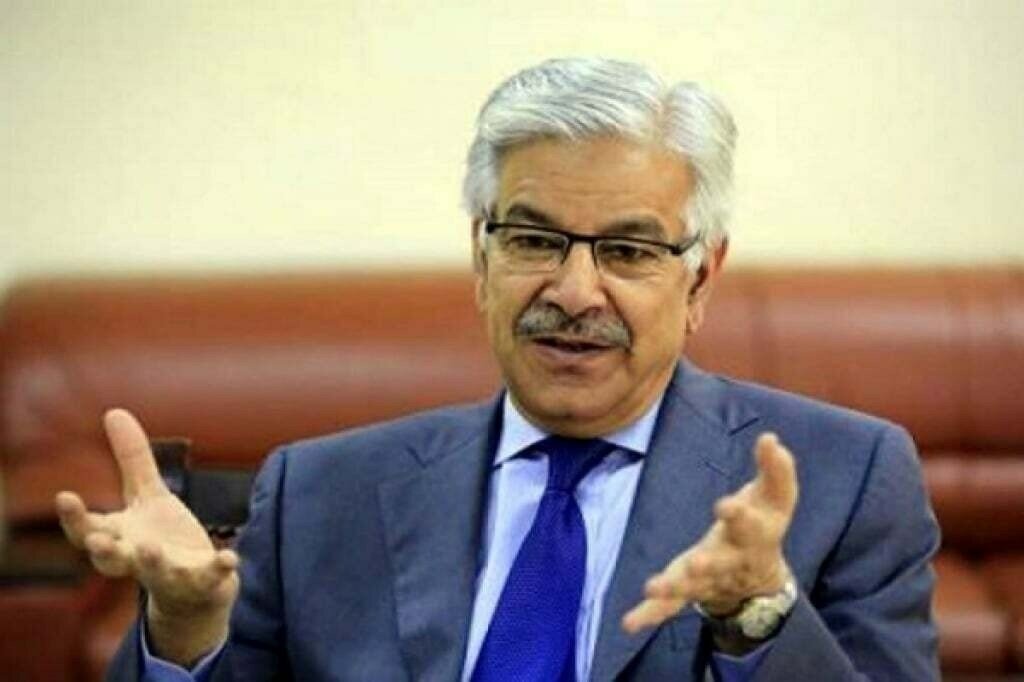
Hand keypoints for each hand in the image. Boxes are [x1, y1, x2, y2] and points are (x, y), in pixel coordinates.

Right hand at [55, 409, 238, 664]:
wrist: (195, 588)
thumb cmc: (160, 537)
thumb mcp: (147, 495)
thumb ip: (132, 459)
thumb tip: (113, 411)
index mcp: (121, 538)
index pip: (87, 532)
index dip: (75, 518)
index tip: (65, 496)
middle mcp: (138, 560)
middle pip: (113, 560)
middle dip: (105, 550)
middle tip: (99, 538)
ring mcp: (170, 575)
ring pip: (156, 573)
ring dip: (152, 561)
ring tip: (148, 547)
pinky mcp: (203, 582)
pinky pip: (211, 578)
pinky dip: (219, 568)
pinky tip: (229, 557)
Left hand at [622, 433, 797, 633]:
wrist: (759, 579)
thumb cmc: (763, 523)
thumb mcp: (774, 498)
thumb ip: (775, 469)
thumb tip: (769, 437)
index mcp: (755, 536)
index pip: (749, 524)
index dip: (739, 515)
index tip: (725, 505)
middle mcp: (733, 561)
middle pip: (722, 563)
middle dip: (709, 563)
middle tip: (697, 563)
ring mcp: (710, 580)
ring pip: (693, 588)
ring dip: (674, 588)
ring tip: (654, 587)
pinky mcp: (689, 592)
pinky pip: (669, 606)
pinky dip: (649, 614)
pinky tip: (628, 622)